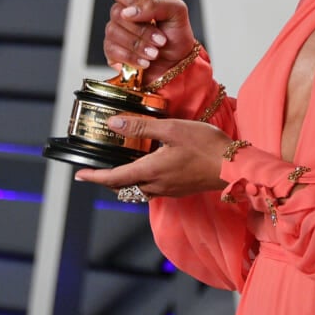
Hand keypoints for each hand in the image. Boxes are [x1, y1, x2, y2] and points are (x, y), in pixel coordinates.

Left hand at [74, 115, 227, 198]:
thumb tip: (114, 123)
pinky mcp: (180, 189)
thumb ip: (141, 127)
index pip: (113, 178)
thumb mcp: (171, 129)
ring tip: (121, 168)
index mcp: (150, 170)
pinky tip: (150, 168)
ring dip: (126, 181)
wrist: (234, 166)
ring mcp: (169, 190)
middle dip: (107, 180)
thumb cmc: (207, 146)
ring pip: (138, 189)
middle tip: (96, 171)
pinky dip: (143, 181)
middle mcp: (156, 185)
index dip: (94, 177)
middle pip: (123, 187)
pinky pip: (153, 189)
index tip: (79, 174)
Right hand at [104, 0, 196, 82]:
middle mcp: (124, 15)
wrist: (179, 63)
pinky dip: (131, 57)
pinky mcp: (112, 52)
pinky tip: (145, 61)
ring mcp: (116, 33)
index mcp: (138, 1)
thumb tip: (129, 11)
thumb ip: (156, 4)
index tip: (141, 8)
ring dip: (138, 45)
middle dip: (142, 30)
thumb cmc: (177, 36)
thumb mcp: (177, 12)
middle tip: (161, 40)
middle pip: (117, 13)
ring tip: (155, 53)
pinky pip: (112, 50)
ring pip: (113, 32)